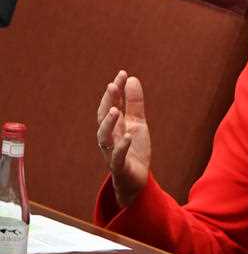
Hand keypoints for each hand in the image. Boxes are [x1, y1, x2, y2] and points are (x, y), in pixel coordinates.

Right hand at [96, 70, 151, 207]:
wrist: (136, 179)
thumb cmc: (134, 149)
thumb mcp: (138, 123)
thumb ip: (134, 103)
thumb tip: (132, 79)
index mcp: (114, 126)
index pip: (111, 104)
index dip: (115, 90)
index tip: (122, 73)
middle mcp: (109, 137)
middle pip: (103, 118)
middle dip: (107, 102)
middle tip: (113, 86)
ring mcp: (112, 152)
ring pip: (104, 138)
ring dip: (108, 124)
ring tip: (116, 110)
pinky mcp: (119, 167)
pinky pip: (117, 157)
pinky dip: (122, 146)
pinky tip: (128, 136)